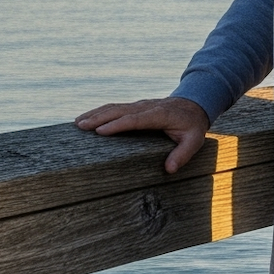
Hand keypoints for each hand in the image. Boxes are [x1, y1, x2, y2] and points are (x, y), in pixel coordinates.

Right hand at [73, 96, 212, 174]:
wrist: (195, 104)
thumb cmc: (193, 126)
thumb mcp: (194, 140)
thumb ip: (183, 154)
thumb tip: (169, 169)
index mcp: (160, 115)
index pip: (136, 119)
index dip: (118, 125)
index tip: (100, 131)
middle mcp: (147, 107)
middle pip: (120, 111)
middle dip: (100, 118)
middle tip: (81, 126)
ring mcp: (140, 105)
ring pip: (115, 107)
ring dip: (96, 114)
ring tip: (78, 123)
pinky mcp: (135, 106)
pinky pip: (115, 108)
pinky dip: (100, 111)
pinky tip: (87, 117)